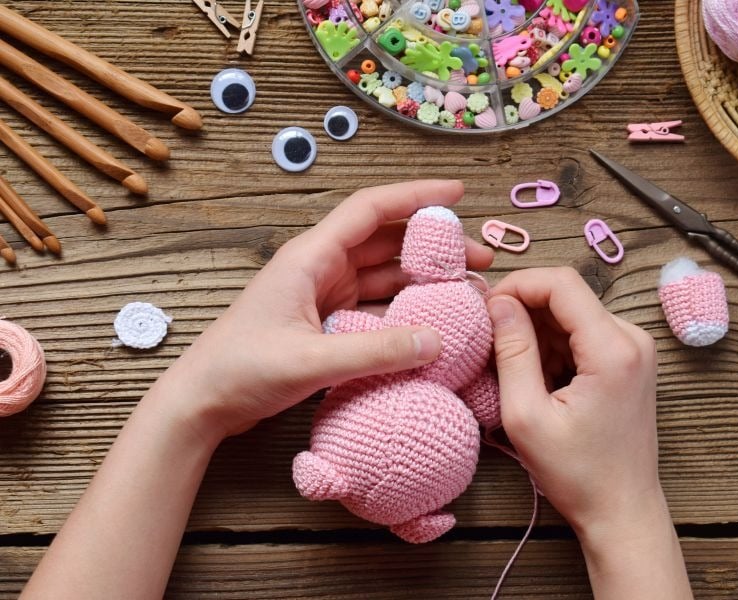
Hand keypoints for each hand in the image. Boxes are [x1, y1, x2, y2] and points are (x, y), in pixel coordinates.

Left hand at [164, 180, 493, 444]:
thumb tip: (439, 341)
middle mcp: (319, 268)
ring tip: (464, 291)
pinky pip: (372, 306)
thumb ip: (377, 352)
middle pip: (385, 241)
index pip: (370, 210)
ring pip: (382, 274)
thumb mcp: (311, 361)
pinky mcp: (323, 321)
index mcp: (310, 257)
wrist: (201, 402)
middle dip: (432, 245)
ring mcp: (322, 295)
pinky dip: (402, 309)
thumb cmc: (241, 371)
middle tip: (478, 260)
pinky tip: (429, 320)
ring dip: (420, 279)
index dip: (415, 196)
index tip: (457, 194)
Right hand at [487, 267, 660, 535]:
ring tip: (514, 368)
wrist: (622, 510)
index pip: (561, 283)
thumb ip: (512, 352)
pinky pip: (582, 332)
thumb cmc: (575, 473)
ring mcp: (634, 348)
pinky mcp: (628, 360)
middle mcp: (632, 338)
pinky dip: (552, 345)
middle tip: (490, 339)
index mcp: (613, 349)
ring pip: (571, 313)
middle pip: (567, 295)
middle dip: (522, 309)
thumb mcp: (527, 415)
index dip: (517, 284)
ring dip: (536, 330)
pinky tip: (538, 378)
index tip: (485, 308)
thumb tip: (497, 303)